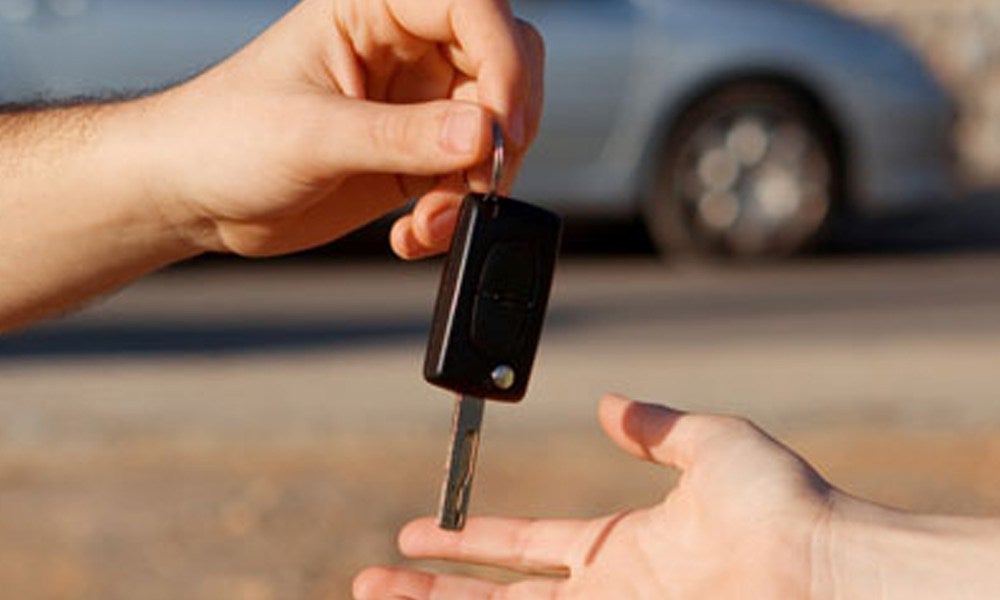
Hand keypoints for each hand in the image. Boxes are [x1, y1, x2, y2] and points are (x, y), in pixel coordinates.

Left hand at [149, 0, 542, 258]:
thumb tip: (483, 133)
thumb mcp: (311, 134)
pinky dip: (456, 212)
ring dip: (476, 186)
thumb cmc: (222, 138)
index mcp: (372, 10)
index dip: (504, 61)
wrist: (191, 196)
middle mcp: (403, 50)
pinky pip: (467, 178)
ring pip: (493, 130)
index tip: (502, 127)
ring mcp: (413, 105)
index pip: (471, 8)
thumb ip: (401, 135)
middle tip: (479, 180)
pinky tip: (414, 232)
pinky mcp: (413, 156)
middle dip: (501, 130)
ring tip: (428, 221)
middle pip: (502, 66)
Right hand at [353, 395, 836, 597]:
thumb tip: (610, 405)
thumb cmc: (784, 510)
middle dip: (428, 591)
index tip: (418, 533)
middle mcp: (605, 597)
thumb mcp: (713, 444)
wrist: (828, 573)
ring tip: (368, 598)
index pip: (521, 547)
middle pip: (493, 598)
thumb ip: (655, 426)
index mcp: (618, 550)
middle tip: (370, 582)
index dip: (468, 539)